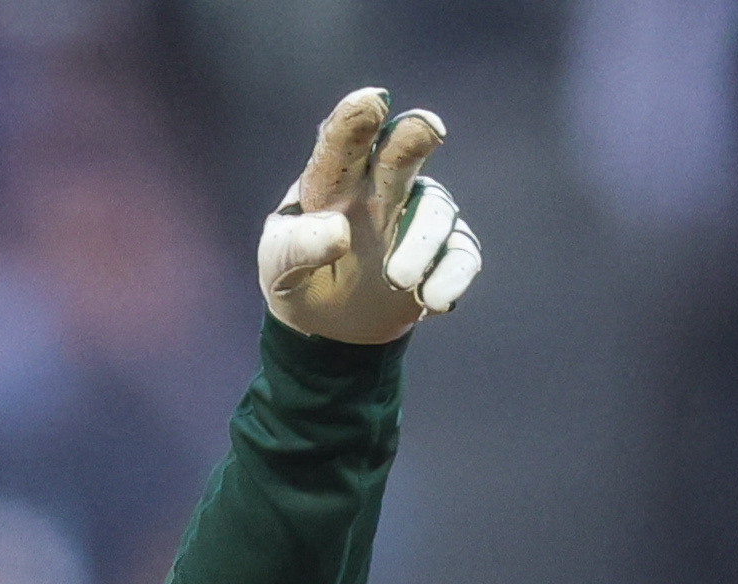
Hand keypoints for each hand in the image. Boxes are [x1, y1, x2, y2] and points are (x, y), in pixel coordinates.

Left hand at [257, 87, 481, 343]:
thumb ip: (296, 248)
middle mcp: (380, 188)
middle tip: (426, 128)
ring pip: (436, 209)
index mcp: (333, 182)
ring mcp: (416, 218)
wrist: (325, 326)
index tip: (369, 102)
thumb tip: (339, 232)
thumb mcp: (277, 267)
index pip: (342, 143)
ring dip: (421, 243)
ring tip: (397, 280)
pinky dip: (452, 273)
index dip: (356, 120)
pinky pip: (461, 252)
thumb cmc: (296, 279)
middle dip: (414, 135)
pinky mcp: (442, 255)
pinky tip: (433, 299)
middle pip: (402, 150)